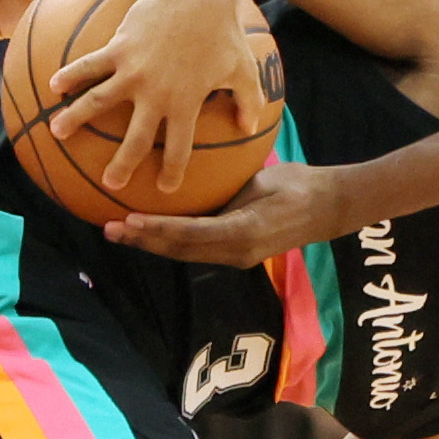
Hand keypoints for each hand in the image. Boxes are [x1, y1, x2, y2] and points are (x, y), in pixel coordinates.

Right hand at [47, 0, 265, 193]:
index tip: (165, 187)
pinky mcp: (119, 47)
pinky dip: (70, 74)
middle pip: (136, 138)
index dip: (173, 172)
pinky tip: (53, 85)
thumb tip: (248, 126)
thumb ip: (248, 101)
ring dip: (76, 118)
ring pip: (98, 101)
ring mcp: (133, 70)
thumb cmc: (223, 31)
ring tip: (56, 132)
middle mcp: (156, 93)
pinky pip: (89, 64)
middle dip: (122, 164)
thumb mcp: (244, 69)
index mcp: (186, 103)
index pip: (180, 148)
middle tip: (111, 183)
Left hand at [104, 159, 344, 265]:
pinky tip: (152, 231)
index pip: (189, 234)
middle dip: (144, 241)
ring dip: (153, 243)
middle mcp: (236, 252)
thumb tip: (188, 181)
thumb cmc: (299, 185)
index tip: (128, 222)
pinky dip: (171, 240)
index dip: (157, 230)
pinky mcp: (238, 254)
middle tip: (109, 229)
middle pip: (180, 250)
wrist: (329, 207)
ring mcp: (238, 257)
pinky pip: (197, 248)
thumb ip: (226, 194)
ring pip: (185, 253)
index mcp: (242, 233)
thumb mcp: (260, 182)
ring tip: (121, 232)